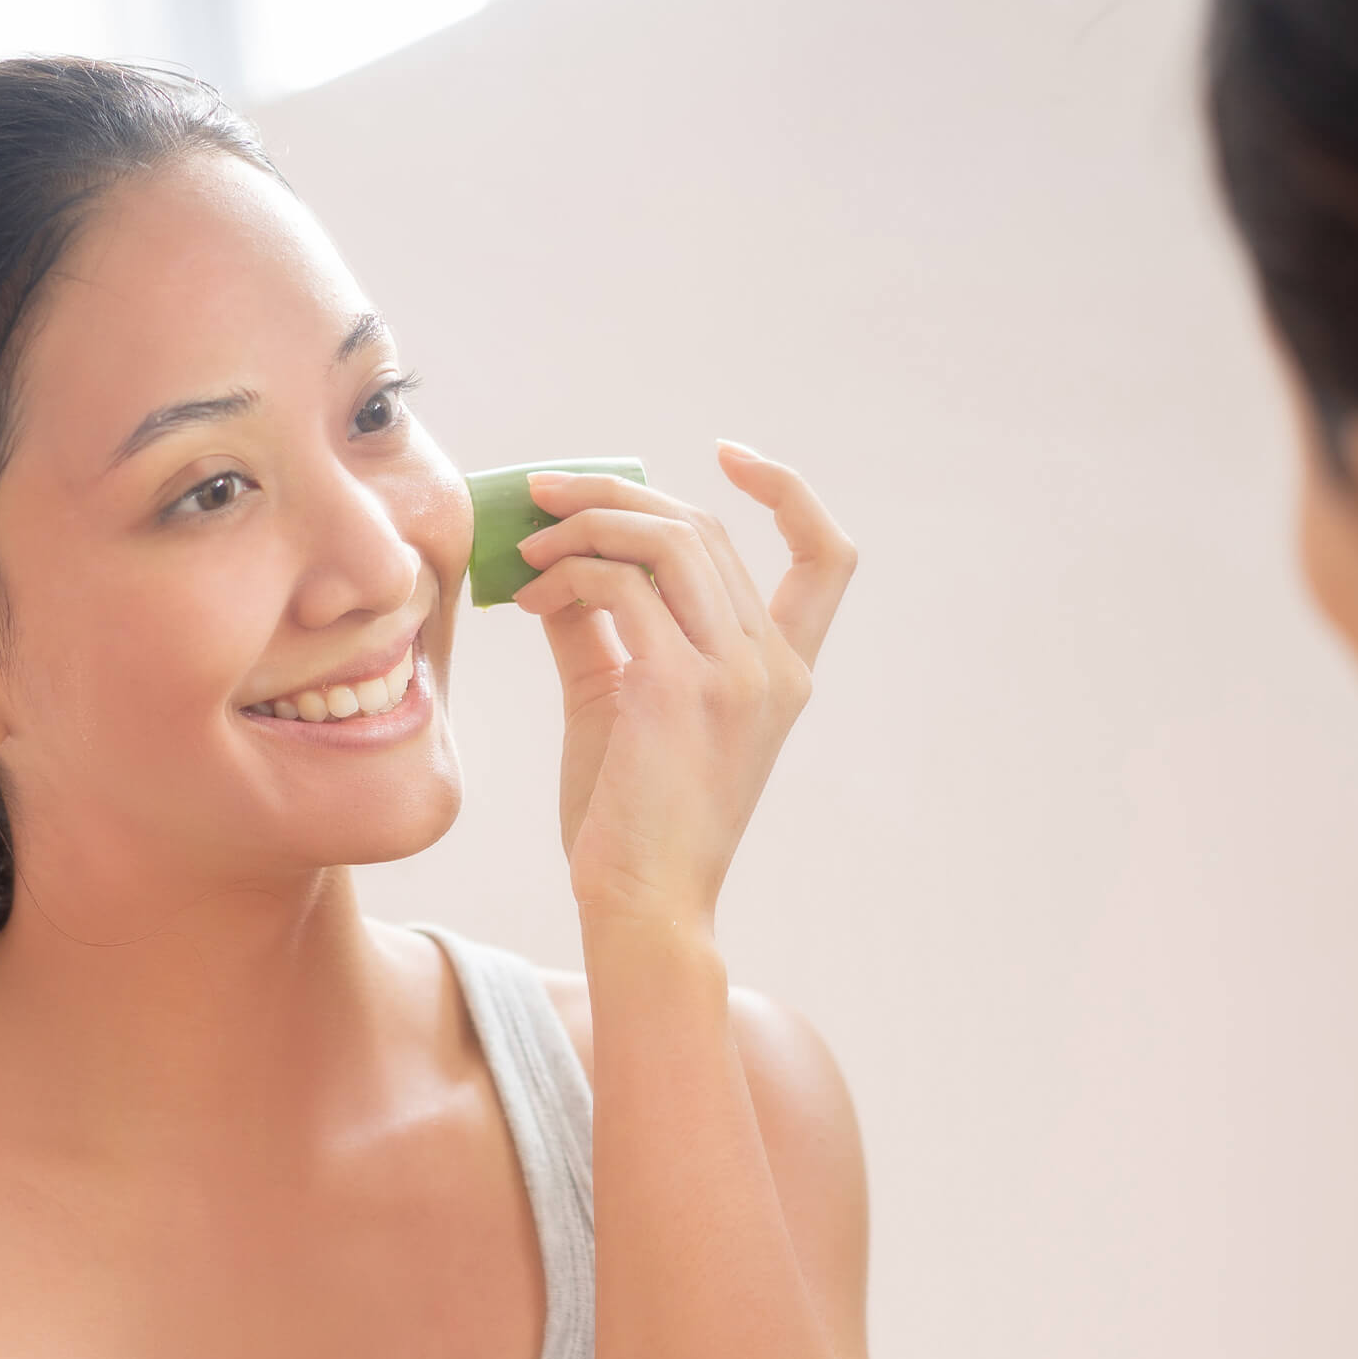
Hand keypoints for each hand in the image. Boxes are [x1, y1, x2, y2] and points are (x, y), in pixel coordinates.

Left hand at [509, 440, 856, 927]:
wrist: (639, 904)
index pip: (827, 558)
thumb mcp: (622, 701)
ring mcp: (736, 674)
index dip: (790, 493)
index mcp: (784, 672)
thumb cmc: (629, 818)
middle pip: (706, 529)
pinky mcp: (680, 687)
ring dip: (588, 526)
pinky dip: (569, 574)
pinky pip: (620, 585)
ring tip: (531, 548)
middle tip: (548, 497)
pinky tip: (529, 600)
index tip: (731, 454)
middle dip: (621, 496)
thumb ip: (604, 624)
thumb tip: (560, 557)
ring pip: (667, 541)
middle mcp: (774, 666)